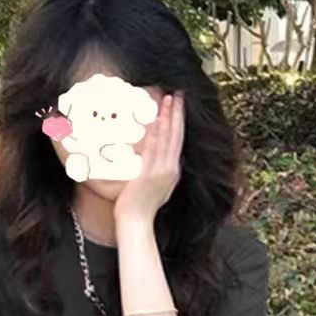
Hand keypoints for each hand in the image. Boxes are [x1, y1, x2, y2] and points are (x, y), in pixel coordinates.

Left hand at [113, 91, 183, 226]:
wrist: (136, 222)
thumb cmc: (142, 207)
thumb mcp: (159, 188)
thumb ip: (164, 174)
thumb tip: (170, 162)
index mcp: (173, 171)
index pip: (179, 141)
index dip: (179, 122)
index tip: (179, 105)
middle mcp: (171, 169)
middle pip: (176, 136)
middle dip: (178, 114)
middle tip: (178, 94)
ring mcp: (161, 171)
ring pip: (167, 139)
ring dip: (168, 118)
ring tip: (169, 99)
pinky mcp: (149, 174)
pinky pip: (153, 149)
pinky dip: (156, 133)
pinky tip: (156, 120)